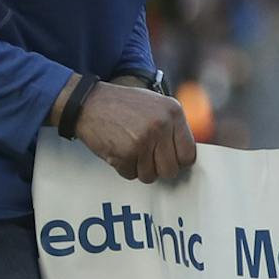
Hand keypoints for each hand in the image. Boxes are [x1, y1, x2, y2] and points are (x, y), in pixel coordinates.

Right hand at [76, 82, 196, 182]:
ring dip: (140, 169)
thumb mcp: (156, 104)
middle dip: (159, 168)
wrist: (89, 102)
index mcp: (173, 112)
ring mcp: (143, 140)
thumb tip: (184, 152)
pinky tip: (120, 152)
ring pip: (151, 175)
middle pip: (171, 169)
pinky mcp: (125, 153)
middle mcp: (161, 126)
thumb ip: (173, 125)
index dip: (178, 161)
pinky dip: (124, 168)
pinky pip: (131, 175)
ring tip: (132, 153)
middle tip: (149, 160)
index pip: (189, 153)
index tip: (170, 160)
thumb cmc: (122, 105)